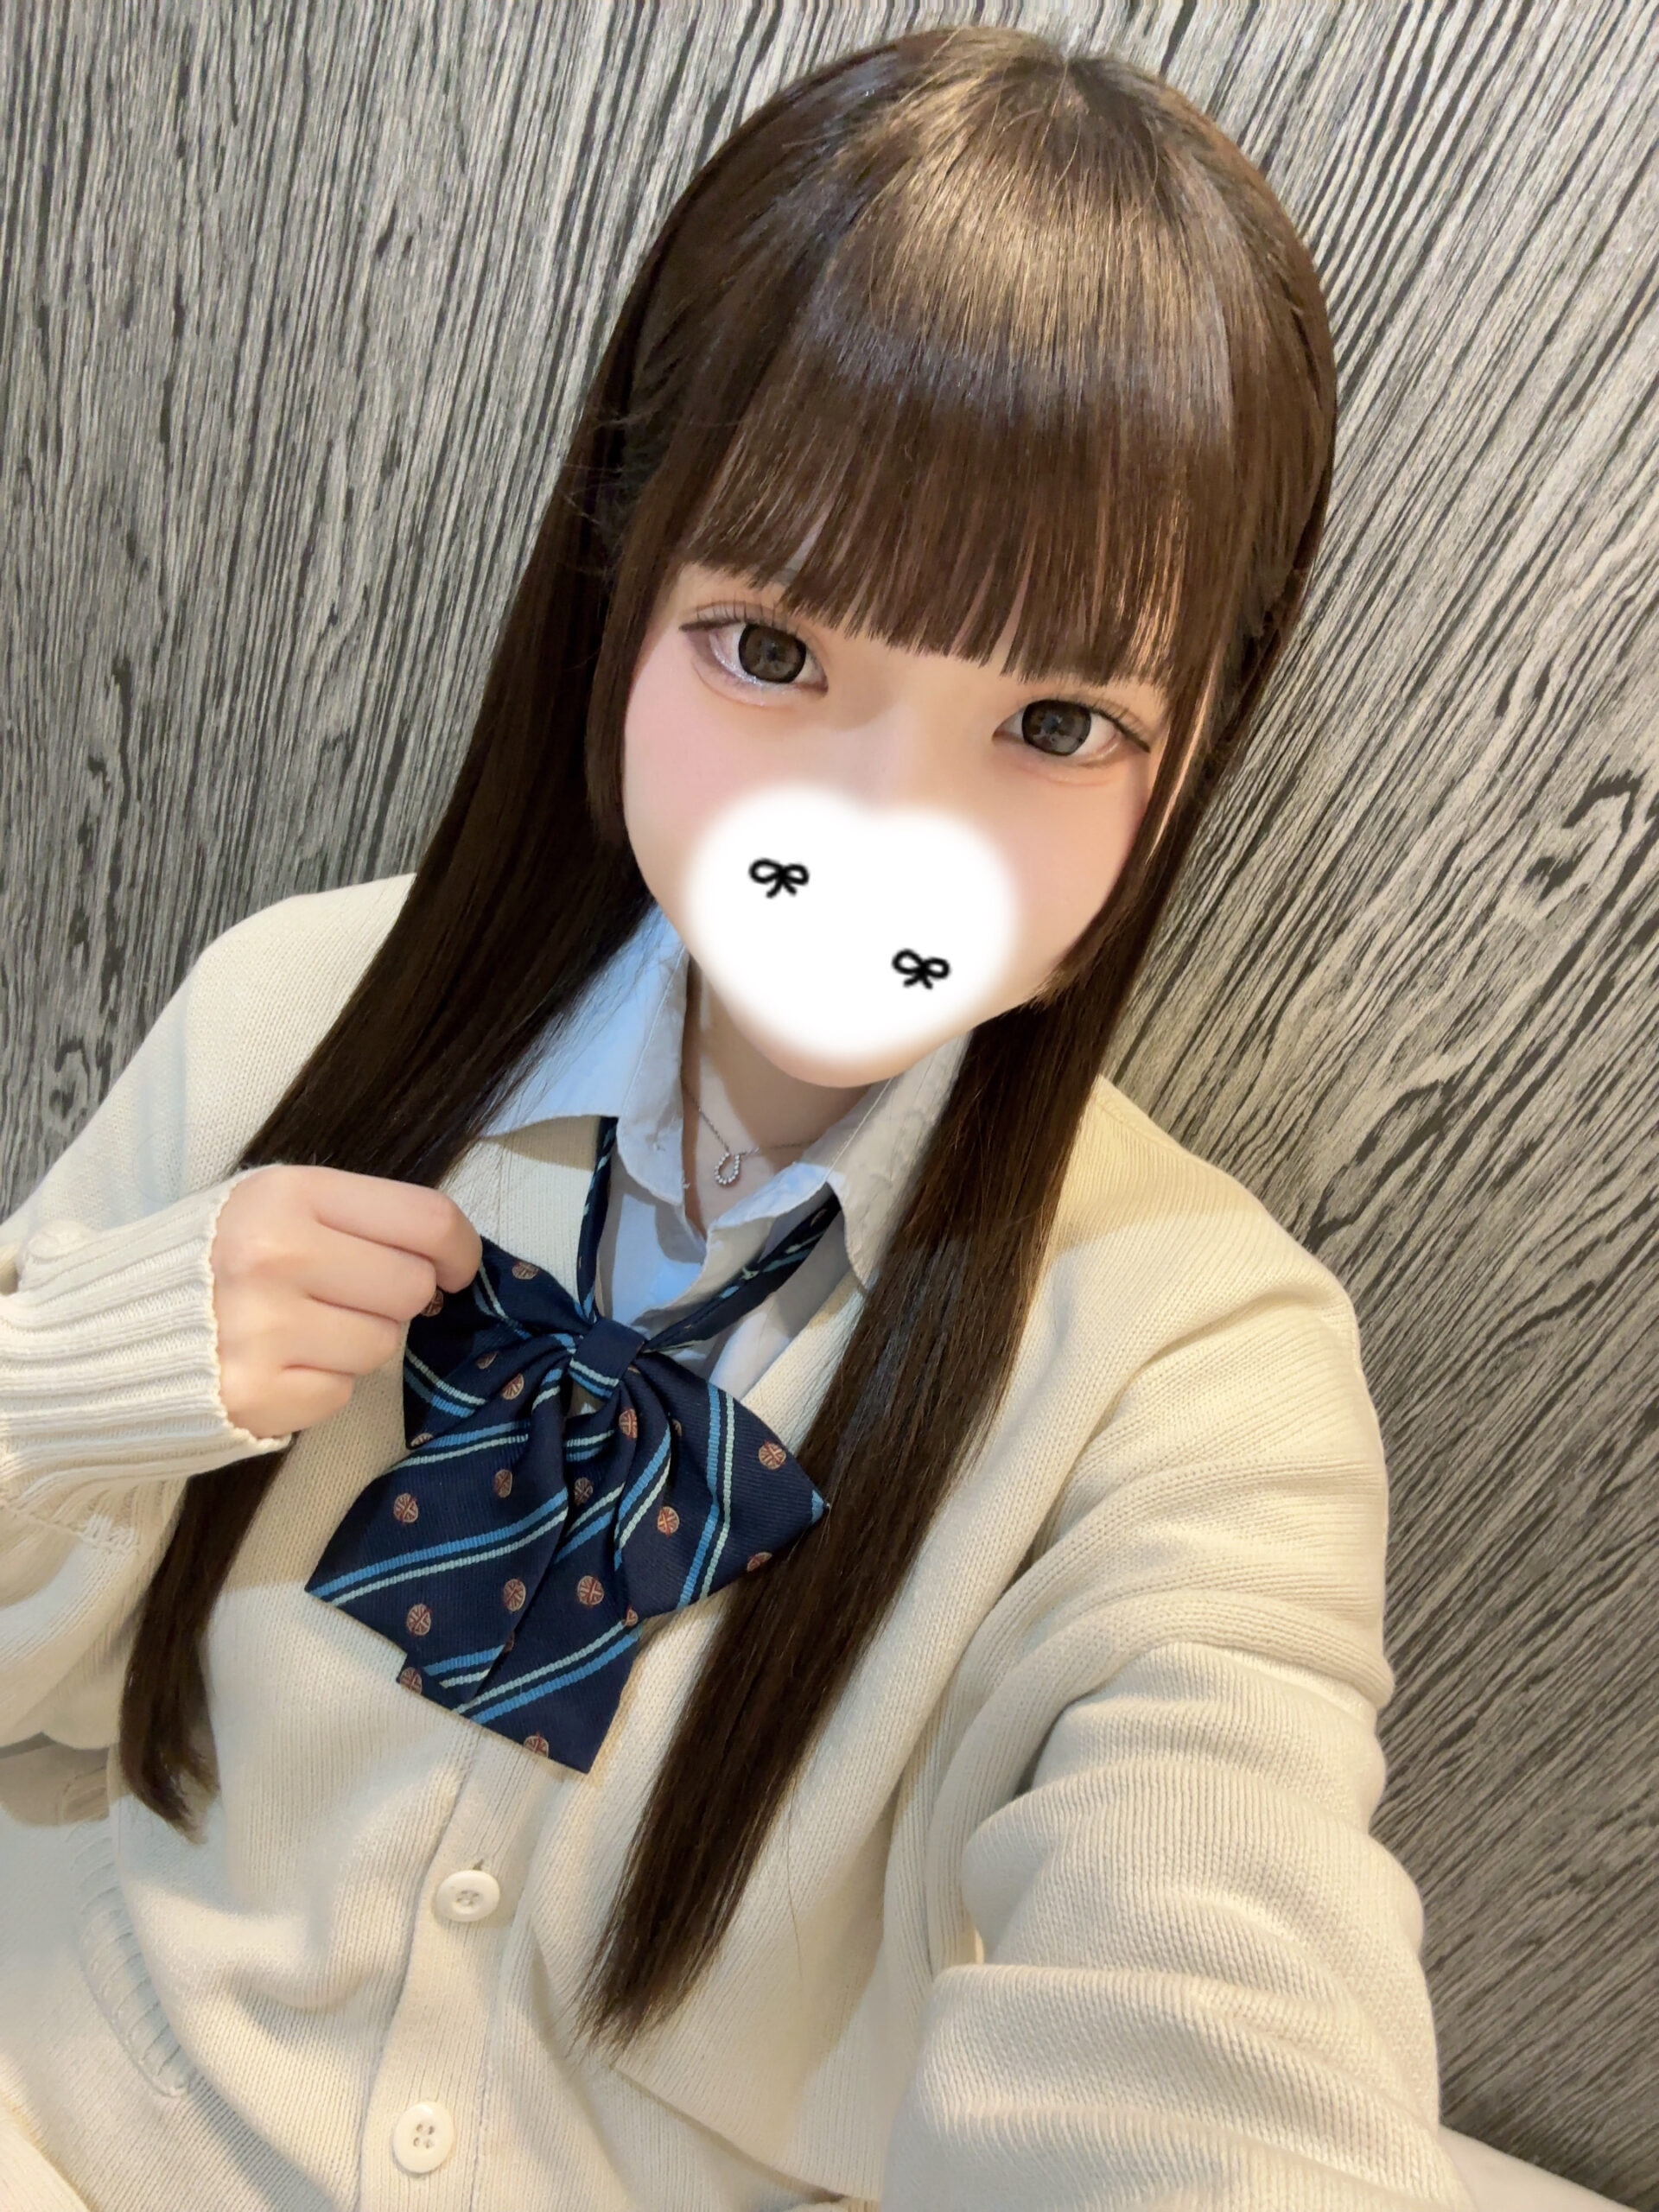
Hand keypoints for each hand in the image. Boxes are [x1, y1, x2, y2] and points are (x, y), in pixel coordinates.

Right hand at [209, 1164, 481, 1439]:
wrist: (113, 1329)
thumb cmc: (216, 1259)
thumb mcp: (276, 1205)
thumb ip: (357, 1219)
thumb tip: (444, 1261)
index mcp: (288, 1195)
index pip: (424, 1218)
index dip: (458, 1248)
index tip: (455, 1269)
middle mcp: (274, 1256)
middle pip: (411, 1287)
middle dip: (395, 1298)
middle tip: (347, 1297)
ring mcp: (261, 1329)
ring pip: (382, 1344)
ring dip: (356, 1343)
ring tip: (301, 1329)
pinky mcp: (253, 1395)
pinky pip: (341, 1393)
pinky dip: (320, 1385)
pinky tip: (278, 1364)